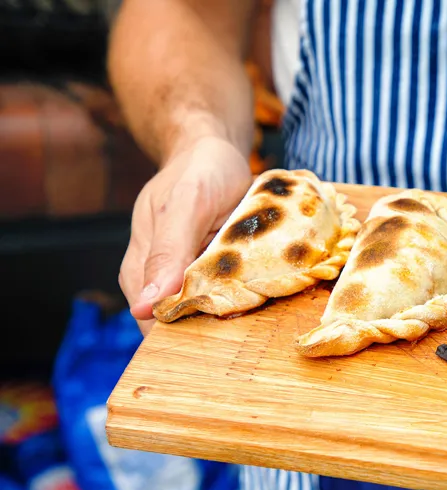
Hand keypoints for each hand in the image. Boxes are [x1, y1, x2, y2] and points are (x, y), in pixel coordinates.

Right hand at [119, 136, 251, 334]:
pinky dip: (242, 296)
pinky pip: (224, 295)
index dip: (183, 333)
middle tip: (247, 317)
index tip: (219, 335)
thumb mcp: (186, 203)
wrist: (213, 150)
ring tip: (257, 302)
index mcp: (139, 266)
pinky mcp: (209, 271)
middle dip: (211, 327)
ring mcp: (186, 275)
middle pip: (179, 323)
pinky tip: (259, 290)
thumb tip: (145, 308)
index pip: (152, 322)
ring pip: (205, 312)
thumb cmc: (199, 169)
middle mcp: (159, 277)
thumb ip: (167, 252)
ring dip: (230, 313)